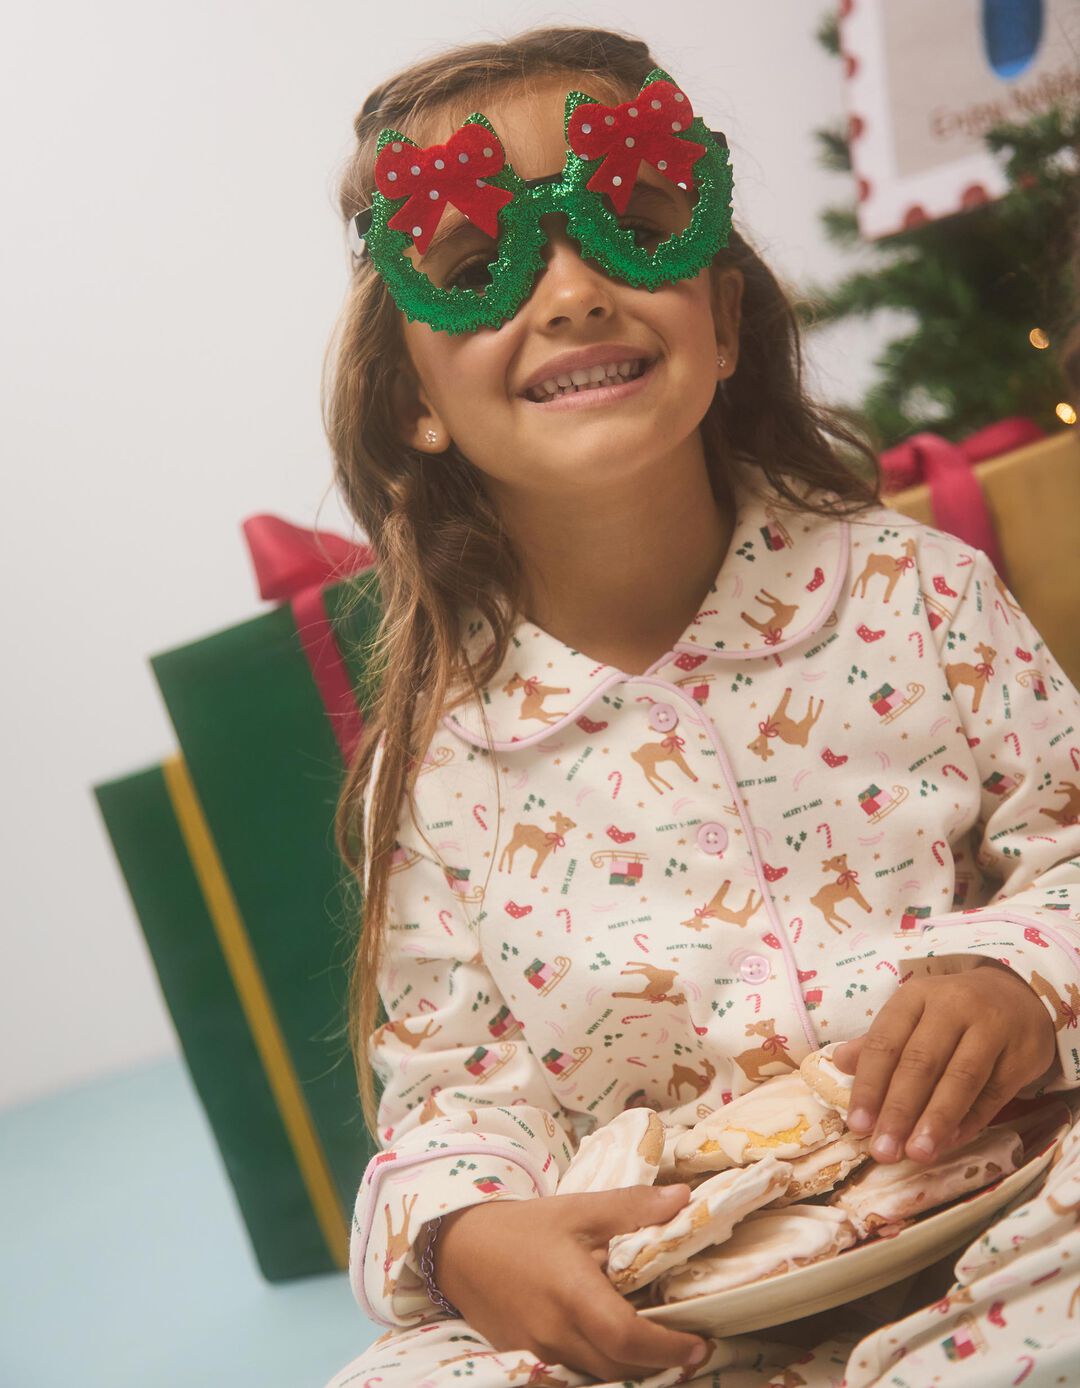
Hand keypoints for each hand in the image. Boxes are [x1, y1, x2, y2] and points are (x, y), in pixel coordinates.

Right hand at [433, 1184, 709, 1380]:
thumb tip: (684, 1198)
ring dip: (632, 1371)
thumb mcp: (578, 1209)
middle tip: (690, 1349)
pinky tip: (618, 1352)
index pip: (627, 1338)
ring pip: (598, 1377)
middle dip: (659, 1365)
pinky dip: (603, 1369)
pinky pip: (575, 1375)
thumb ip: (632, 1207)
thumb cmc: (523, 1226)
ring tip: (660, 1350)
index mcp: (572, 1293)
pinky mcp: (528, 1360)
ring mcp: (539, 1352)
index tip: (700, 1345)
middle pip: (619, 1369)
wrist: (460, 1249)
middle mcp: (555, 1332)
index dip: (668, 1349)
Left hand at [832, 963, 1056, 1165]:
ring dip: (935, 1120)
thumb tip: (839, 1063)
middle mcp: (953, 1006)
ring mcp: (991, 1028)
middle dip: (899, 1111)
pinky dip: (971, 1120)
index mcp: (916, 996)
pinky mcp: (1022, 1053)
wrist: (1018, 995)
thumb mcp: (912, 1016)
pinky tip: (950, 1142)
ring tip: (917, 1154)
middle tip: (884, 1150)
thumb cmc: (951, 1013)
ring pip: (960, 1079)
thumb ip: (878, 1043)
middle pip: (921, 1063)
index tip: (858, 1125)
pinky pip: (993, 1093)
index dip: (869, 1086)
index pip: (885, 1042)